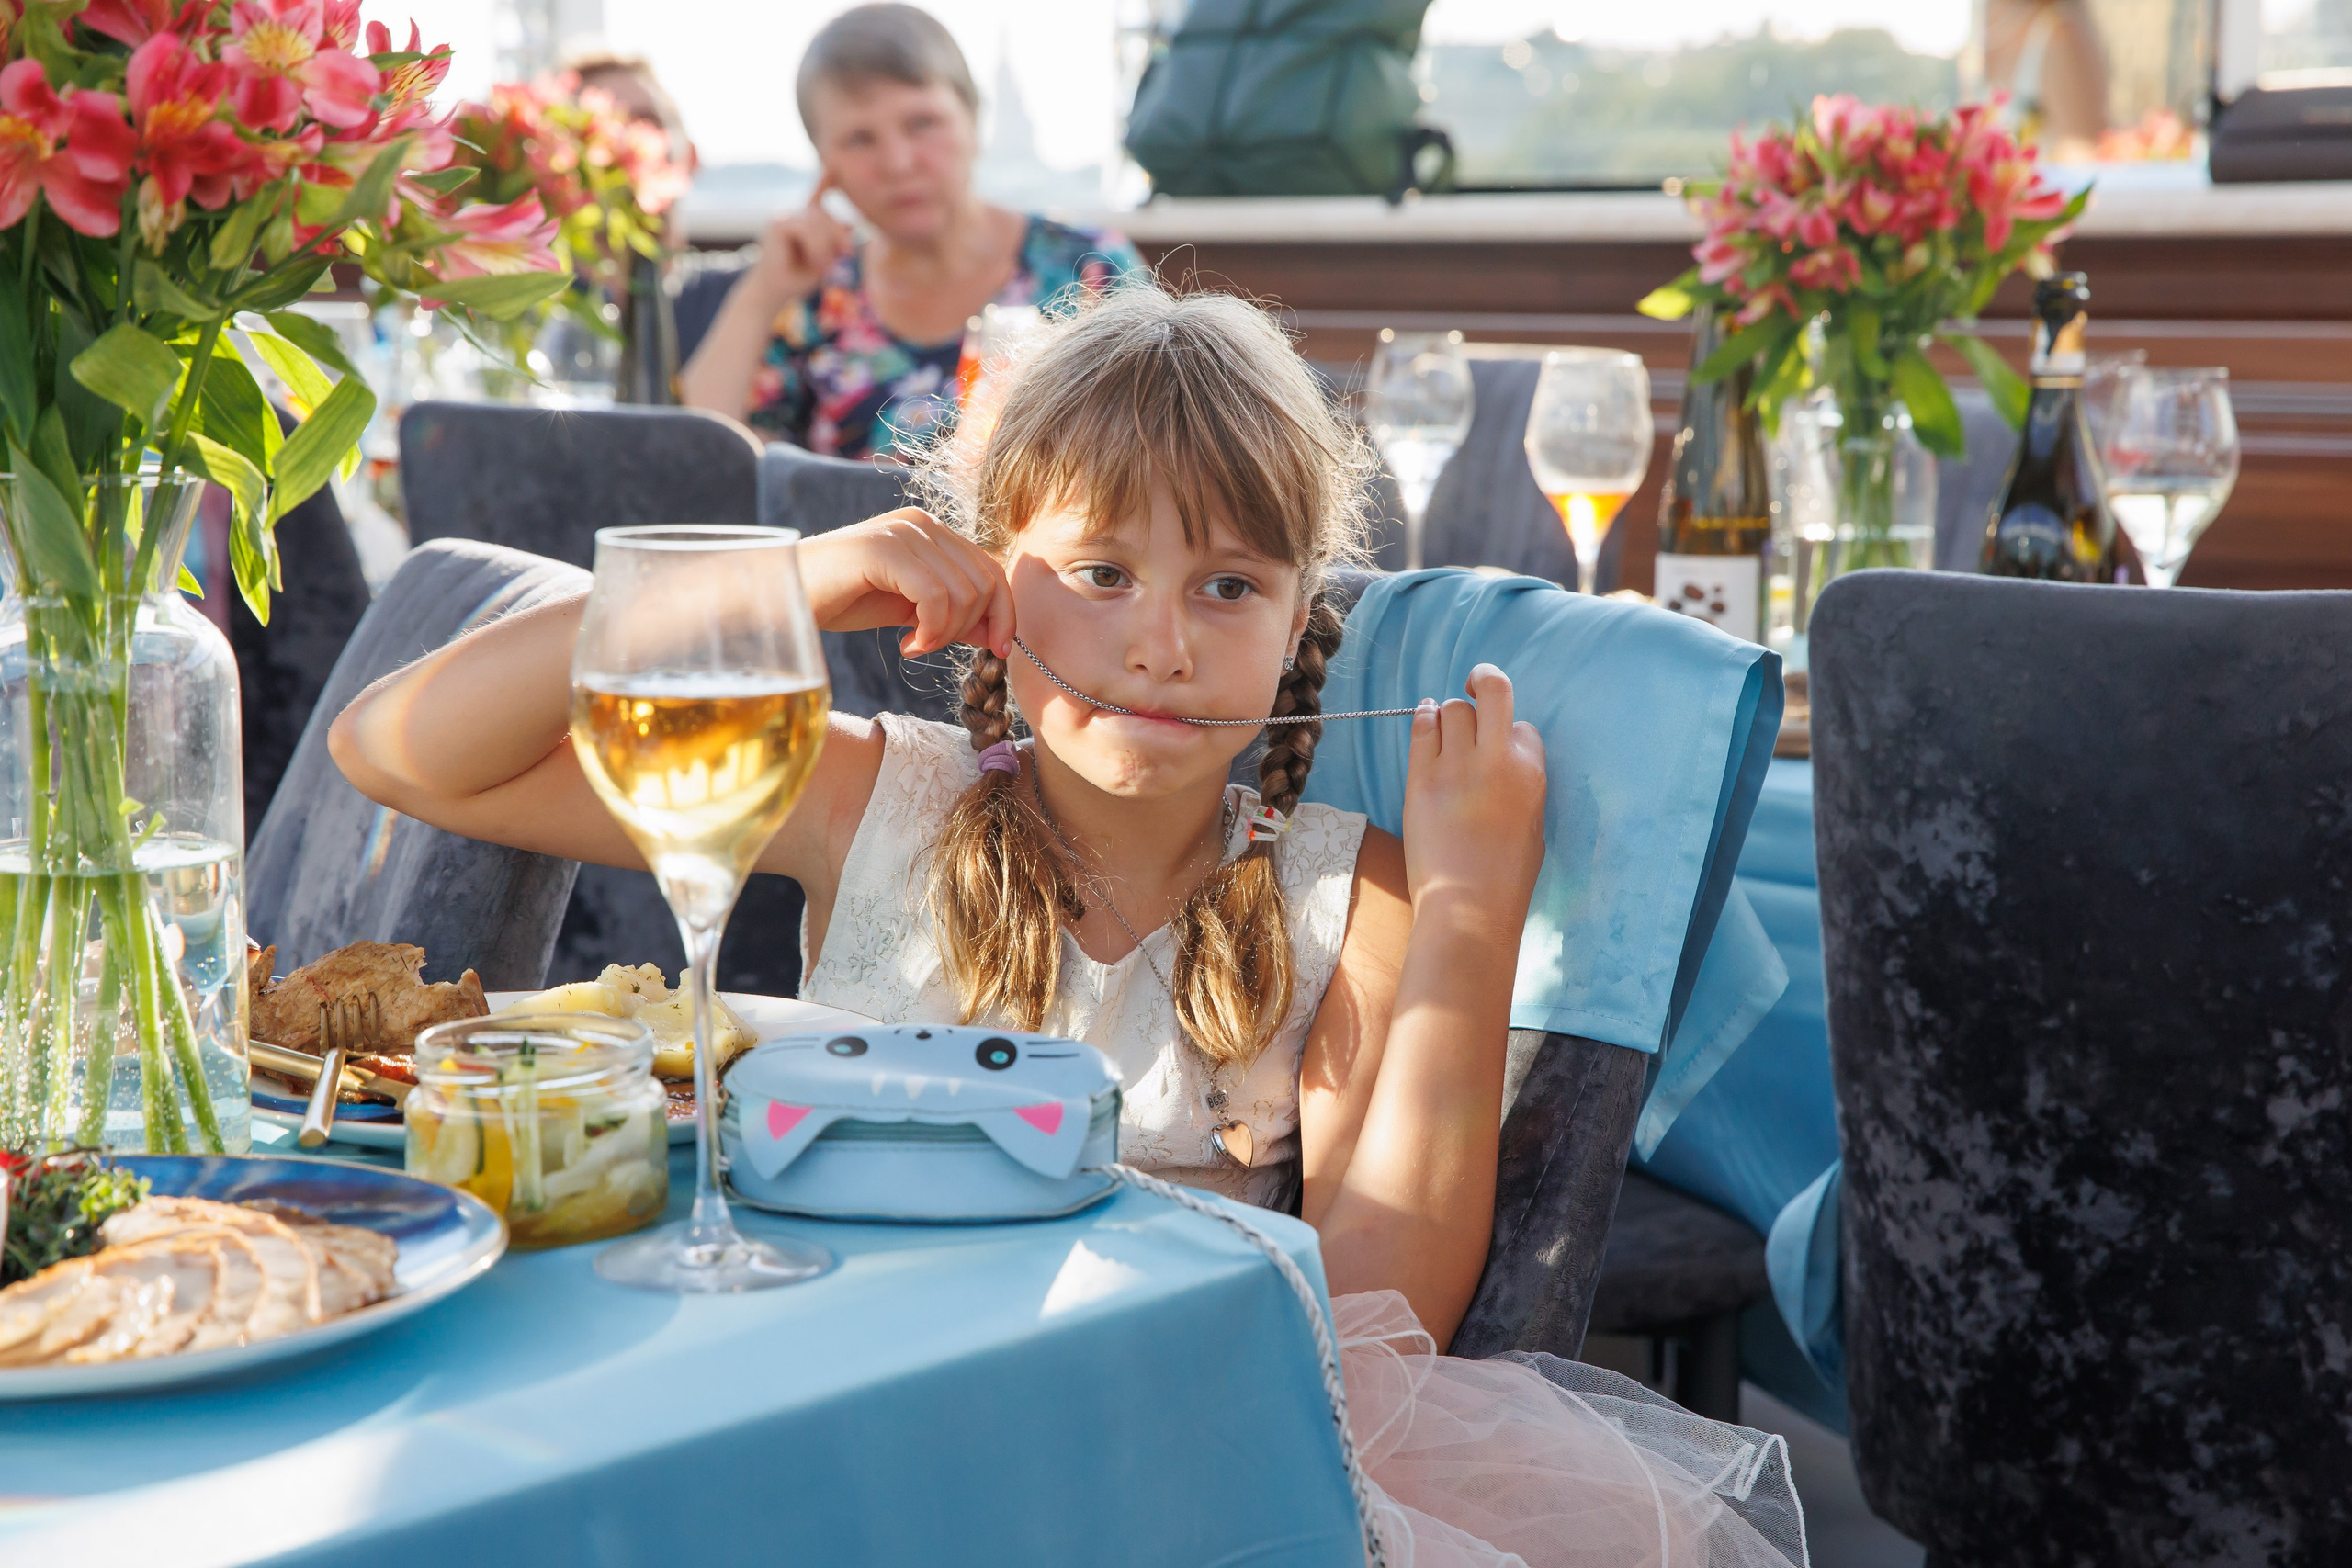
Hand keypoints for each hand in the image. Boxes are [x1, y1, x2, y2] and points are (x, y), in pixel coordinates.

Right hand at [743, 172, 853, 306]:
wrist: (773, 293)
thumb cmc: (798, 278)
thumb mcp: (824, 259)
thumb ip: (835, 242)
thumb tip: (851, 225)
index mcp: (804, 220)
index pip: (817, 195)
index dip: (826, 181)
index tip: (834, 164)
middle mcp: (793, 214)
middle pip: (825, 214)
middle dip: (839, 234)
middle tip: (846, 254)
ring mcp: (784, 217)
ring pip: (817, 222)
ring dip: (826, 246)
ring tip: (824, 266)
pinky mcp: (778, 224)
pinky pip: (807, 228)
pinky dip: (816, 247)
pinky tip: (814, 261)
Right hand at [795, 509, 1015, 658]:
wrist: (783, 596)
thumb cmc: (842, 600)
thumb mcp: (909, 610)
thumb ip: (953, 614)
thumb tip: (999, 634)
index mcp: (930, 530)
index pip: (990, 568)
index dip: (1003, 612)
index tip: (996, 650)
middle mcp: (921, 523)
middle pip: (985, 581)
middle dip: (970, 628)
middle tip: (932, 647)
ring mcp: (902, 532)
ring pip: (963, 592)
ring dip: (945, 634)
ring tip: (915, 644)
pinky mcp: (883, 549)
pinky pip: (935, 597)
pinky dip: (931, 631)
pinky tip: (906, 643)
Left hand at [1400, 664, 1547, 919]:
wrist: (1468, 907)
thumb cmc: (1506, 878)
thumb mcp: (1532, 826)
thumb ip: (1522, 786)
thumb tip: (1505, 762)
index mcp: (1532, 774)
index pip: (1523, 728)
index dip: (1510, 735)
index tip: (1498, 752)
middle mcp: (1497, 760)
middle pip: (1494, 692)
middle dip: (1486, 680)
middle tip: (1476, 684)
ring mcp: (1457, 766)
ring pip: (1453, 708)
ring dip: (1451, 714)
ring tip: (1447, 729)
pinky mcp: (1421, 779)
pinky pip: (1421, 728)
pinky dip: (1424, 718)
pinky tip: (1425, 719)